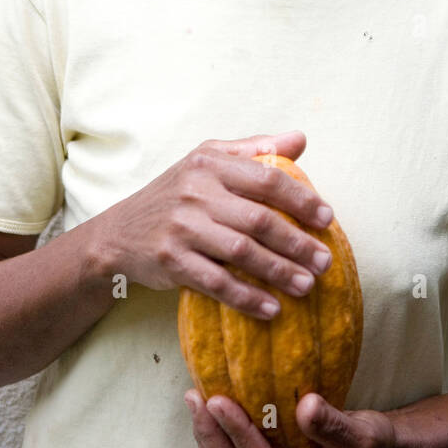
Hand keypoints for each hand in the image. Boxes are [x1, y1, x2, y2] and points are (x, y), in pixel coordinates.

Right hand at [90, 130, 334, 317]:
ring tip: (307, 285)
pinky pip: (216, 283)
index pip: (266, 178)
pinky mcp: (171, 260)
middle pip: (258, 219)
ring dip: (279, 271)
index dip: (301, 199)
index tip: (327, 218)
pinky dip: (247, 297)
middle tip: (325, 261)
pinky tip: (271, 308)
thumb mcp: (208, 159)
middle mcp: (195, 192)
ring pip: (241, 252)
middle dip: (297, 242)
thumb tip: (300, 139)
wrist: (119, 232)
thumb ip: (254, 149)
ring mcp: (182, 227)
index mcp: (210, 163)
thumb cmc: (177, 192)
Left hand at [185, 389, 397, 447]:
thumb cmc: (372, 445)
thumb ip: (332, 424)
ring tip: (195, 400)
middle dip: (211, 435)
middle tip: (196, 396)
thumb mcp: (362, 434)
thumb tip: (304, 406)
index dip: (236, 432)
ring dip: (208, 437)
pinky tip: (212, 412)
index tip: (217, 400)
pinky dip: (219, 438)